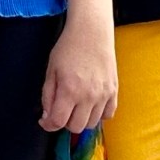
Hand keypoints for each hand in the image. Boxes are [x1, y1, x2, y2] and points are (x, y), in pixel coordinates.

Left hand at [40, 15, 116, 132]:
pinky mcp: (114, 91)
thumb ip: (48, 96)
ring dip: (81, 119)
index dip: (48, 125)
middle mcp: (88, 96)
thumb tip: (48, 117)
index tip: (45, 120)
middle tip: (60, 110)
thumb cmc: (68, 48)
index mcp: (69, 90)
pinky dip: (98, 114)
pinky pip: (108, 115)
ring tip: (75, 106)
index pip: (58, 122)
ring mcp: (104, 94)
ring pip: (92, 124)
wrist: (91, 32)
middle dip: (64, 123)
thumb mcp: (51, 71)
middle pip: (76, 127)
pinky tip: (90, 105)